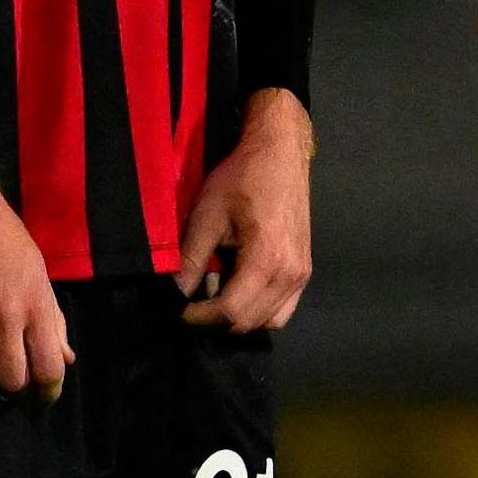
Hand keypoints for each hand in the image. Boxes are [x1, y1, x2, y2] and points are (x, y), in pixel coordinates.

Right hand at [0, 162, 69, 397]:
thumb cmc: (2, 233)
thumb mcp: (37, 271)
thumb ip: (52, 317)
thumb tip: (66, 357)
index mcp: (35, 305)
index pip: (49, 368)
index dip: (47, 392)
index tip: (40, 397)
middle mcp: (4, 317)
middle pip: (12, 381)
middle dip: (12, 388)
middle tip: (5, 379)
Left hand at [176, 89, 312, 330]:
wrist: (280, 154)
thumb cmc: (243, 178)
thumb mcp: (207, 214)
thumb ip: (191, 259)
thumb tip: (173, 293)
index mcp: (267, 261)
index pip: (230, 312)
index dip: (199, 317)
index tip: (178, 309)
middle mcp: (291, 276)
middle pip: (249, 323)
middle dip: (216, 320)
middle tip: (192, 300)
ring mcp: (301, 275)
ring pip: (268, 321)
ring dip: (239, 317)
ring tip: (215, 293)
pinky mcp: (304, 271)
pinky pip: (282, 309)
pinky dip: (259, 309)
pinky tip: (239, 288)